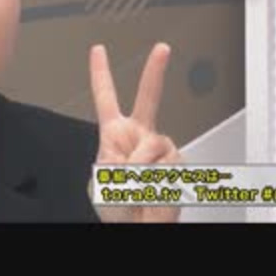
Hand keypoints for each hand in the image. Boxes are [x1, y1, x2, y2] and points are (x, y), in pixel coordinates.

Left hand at [89, 43, 181, 222]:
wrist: (138, 226)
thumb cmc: (118, 209)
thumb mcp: (103, 180)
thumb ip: (116, 162)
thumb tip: (137, 154)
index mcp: (114, 136)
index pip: (105, 98)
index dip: (101, 73)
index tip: (98, 51)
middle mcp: (138, 137)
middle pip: (148, 97)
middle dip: (155, 71)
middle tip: (162, 49)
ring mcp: (159, 149)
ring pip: (154, 142)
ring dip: (141, 165)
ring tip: (137, 183)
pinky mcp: (176, 162)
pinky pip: (167, 161)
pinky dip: (157, 176)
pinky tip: (154, 186)